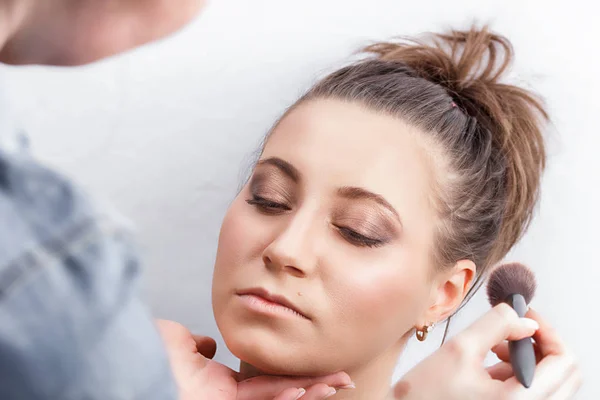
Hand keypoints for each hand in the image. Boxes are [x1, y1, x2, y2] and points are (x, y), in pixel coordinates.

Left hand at [156, 320, 353, 399]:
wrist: (130, 373)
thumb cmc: (144, 359)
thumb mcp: (173, 339)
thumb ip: (193, 340)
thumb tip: (208, 343)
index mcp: (219, 384)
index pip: (265, 379)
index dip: (291, 374)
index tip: (310, 367)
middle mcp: (231, 397)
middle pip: (283, 391)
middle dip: (314, 384)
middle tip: (342, 377)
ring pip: (282, 399)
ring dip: (312, 391)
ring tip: (340, 382)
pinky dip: (291, 397)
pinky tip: (312, 389)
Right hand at [389, 304, 580, 399]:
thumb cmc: (423, 396)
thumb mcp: (459, 349)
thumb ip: (496, 325)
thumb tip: (524, 317)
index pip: (563, 361)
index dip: (547, 329)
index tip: (525, 314)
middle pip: (564, 373)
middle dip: (541, 342)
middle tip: (516, 325)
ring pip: (550, 382)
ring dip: (530, 357)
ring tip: (495, 345)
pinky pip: (534, 392)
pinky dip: (520, 372)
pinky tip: (491, 362)